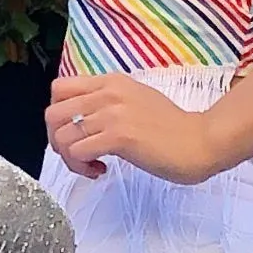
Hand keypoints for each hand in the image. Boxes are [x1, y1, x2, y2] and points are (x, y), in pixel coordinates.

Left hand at [46, 71, 224, 184]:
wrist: (201, 141)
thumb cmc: (174, 128)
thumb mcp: (137, 100)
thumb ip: (110, 102)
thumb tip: (85, 119)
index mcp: (110, 82)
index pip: (59, 88)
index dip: (59, 115)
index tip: (74, 132)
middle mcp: (107, 93)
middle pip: (52, 114)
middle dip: (57, 141)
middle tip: (77, 155)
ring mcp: (112, 114)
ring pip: (62, 137)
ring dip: (70, 159)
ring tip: (91, 166)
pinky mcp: (119, 137)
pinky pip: (78, 152)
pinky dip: (83, 167)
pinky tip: (102, 170)